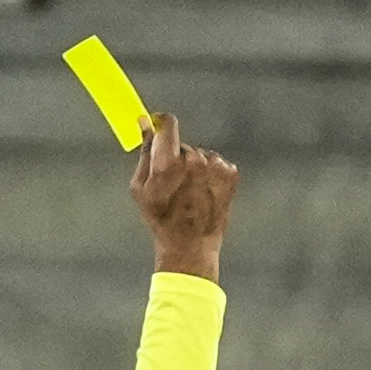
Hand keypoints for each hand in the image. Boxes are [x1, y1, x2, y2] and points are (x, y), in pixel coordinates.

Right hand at [128, 110, 236, 279]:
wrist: (191, 246)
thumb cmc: (161, 220)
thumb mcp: (140, 188)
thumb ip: (144, 152)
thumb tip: (145, 124)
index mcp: (169, 162)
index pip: (168, 124)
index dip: (161, 122)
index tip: (158, 125)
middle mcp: (194, 161)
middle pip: (182, 145)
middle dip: (176, 158)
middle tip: (173, 185)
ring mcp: (214, 167)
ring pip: (200, 155)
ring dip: (194, 168)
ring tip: (189, 194)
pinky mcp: (230, 173)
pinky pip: (216, 163)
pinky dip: (210, 175)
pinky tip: (203, 194)